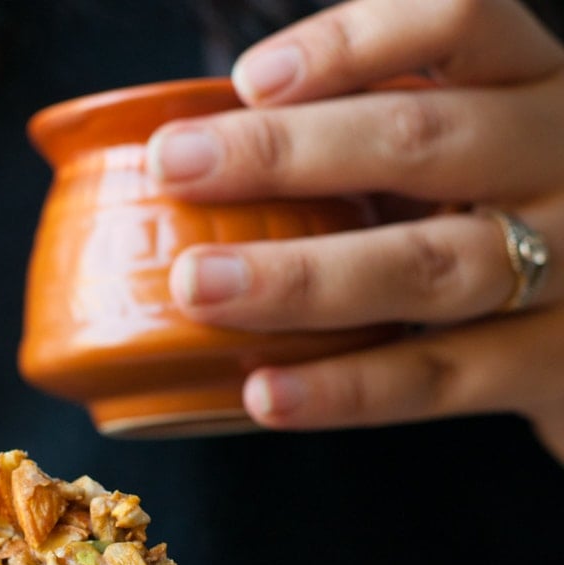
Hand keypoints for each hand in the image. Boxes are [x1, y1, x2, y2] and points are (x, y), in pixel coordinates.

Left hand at [147, 0, 563, 461]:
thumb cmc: (511, 226)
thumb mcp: (472, 161)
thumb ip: (390, 147)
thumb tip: (226, 154)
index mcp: (533, 92)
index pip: (460, 24)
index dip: (349, 44)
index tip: (248, 81)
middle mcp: (560, 163)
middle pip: (422, 141)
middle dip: (284, 153)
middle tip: (174, 167)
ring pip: (426, 265)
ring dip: (300, 276)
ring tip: (200, 286)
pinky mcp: (549, 366)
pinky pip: (435, 376)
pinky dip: (344, 387)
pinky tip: (266, 393)